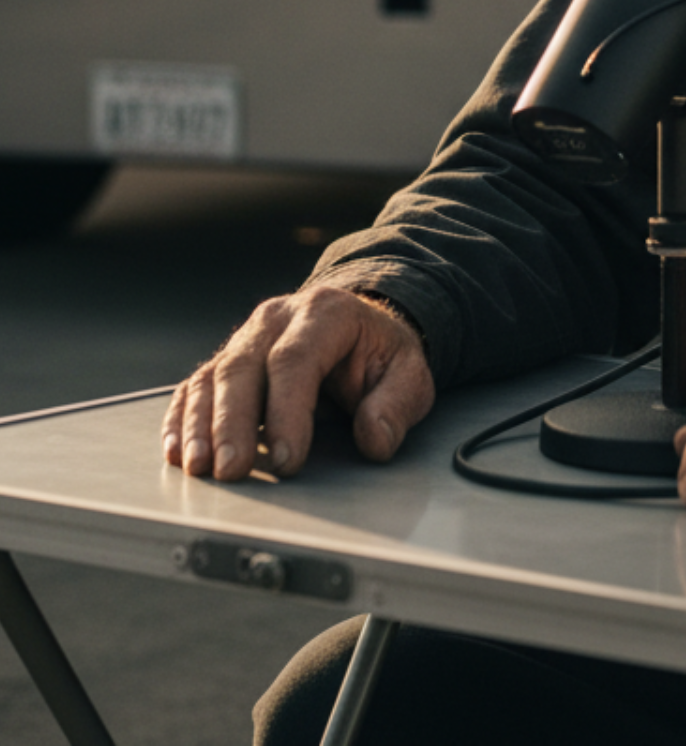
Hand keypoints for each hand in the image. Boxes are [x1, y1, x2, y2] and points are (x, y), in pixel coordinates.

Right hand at [161, 286, 435, 482]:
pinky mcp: (228, 358)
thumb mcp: (409, 373)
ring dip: (199, 425)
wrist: (360, 325)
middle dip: (232, 423)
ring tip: (198, 468)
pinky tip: (176, 450)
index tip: (286, 459)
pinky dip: (181, 418)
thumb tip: (374, 438)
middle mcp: (278, 318)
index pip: (296, 360)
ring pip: (213, 376)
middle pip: (243, 367)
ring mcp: (247, 336)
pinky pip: (194, 385)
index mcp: (325, 313)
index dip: (287, 411)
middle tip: (231, 471)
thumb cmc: (381, 353)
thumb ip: (396, 404)